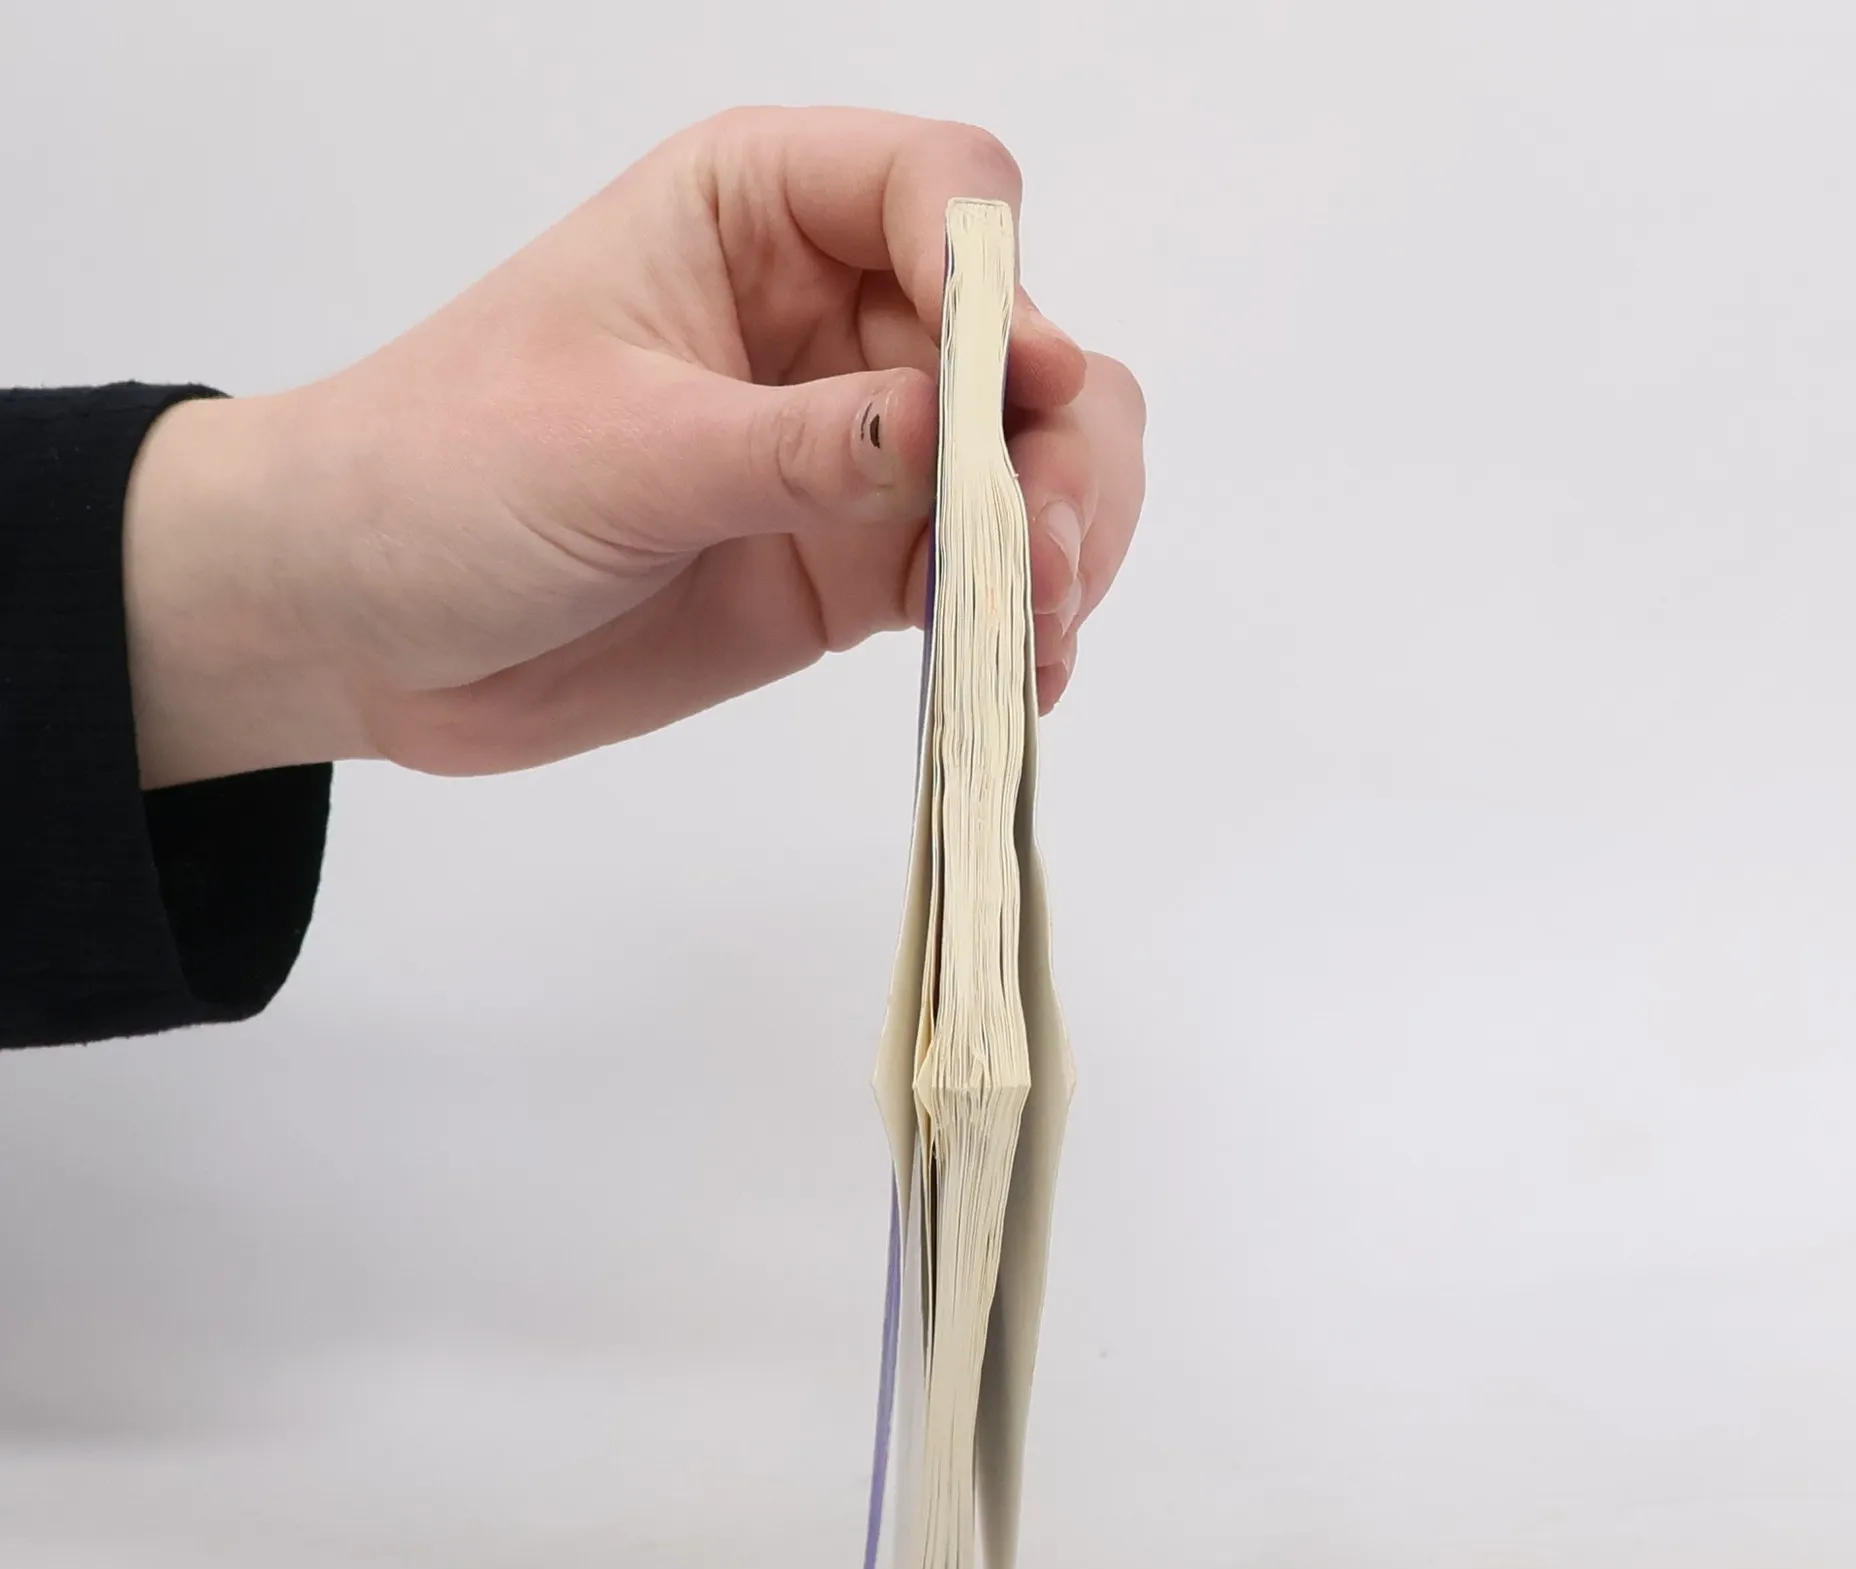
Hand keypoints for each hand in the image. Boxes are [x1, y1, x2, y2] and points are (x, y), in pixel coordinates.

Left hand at [124, 107, 1147, 786]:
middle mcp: (833, 317)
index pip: (940, 191)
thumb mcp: (616, 450)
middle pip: (1022, 340)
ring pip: (1034, 458)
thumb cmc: (438, 477)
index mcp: (758, 212)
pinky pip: (984, 572)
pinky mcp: (856, 563)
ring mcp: (857, 449)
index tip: (1017, 388)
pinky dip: (1026, 617)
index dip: (1000, 284)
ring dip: (1070, 533)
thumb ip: (799, 446)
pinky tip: (1026, 672)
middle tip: (1047, 556)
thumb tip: (965, 435)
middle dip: (1061, 445)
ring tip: (1042, 627)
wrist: (367, 628)